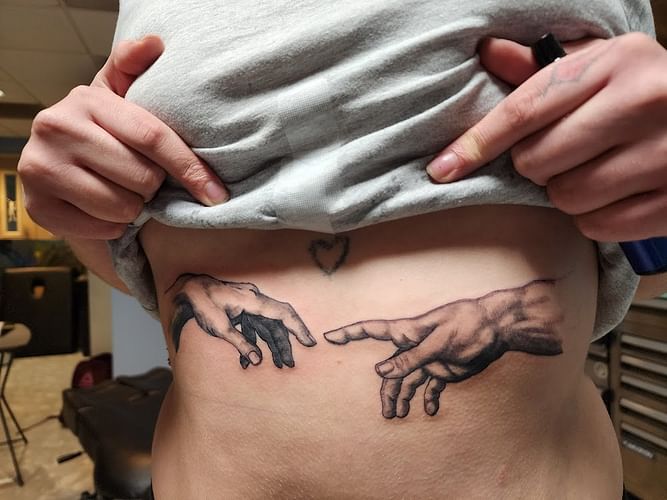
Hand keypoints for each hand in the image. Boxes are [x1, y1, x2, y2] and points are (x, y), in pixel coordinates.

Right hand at [17, 35, 228, 239]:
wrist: (56, 169)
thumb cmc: (102, 132)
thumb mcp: (116, 97)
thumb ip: (133, 68)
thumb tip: (156, 43)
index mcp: (85, 100)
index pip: (152, 137)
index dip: (189, 167)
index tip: (215, 192)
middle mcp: (56, 129)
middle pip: (142, 177)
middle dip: (152, 186)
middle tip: (143, 179)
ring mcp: (42, 168)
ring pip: (122, 207)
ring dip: (132, 208)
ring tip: (122, 191)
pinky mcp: (39, 207)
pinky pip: (103, 228)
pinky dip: (112, 226)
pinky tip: (102, 209)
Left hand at [170, 274, 316, 367]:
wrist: (185, 289)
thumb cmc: (201, 304)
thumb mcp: (219, 328)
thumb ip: (240, 344)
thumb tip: (257, 361)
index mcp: (253, 301)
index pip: (283, 313)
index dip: (298, 328)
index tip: (310, 343)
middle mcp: (254, 300)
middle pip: (276, 324)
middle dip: (284, 344)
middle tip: (289, 364)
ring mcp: (248, 304)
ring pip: (266, 326)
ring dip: (271, 345)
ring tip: (278, 365)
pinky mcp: (240, 309)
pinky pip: (253, 326)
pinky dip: (254, 342)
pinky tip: (249, 361)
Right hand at [324, 279, 562, 417]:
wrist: (497, 329)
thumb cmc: (467, 325)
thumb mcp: (440, 342)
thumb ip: (411, 358)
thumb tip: (379, 372)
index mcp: (409, 332)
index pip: (373, 331)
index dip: (350, 333)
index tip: (329, 336)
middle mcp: (413, 347)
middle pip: (391, 371)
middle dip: (387, 391)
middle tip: (388, 414)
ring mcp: (428, 359)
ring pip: (407, 382)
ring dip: (403, 398)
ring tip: (399, 416)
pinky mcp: (443, 370)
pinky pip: (430, 387)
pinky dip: (428, 399)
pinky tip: (429, 411)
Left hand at [426, 33, 666, 241]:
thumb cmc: (650, 90)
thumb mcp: (603, 65)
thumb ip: (541, 68)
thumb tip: (487, 52)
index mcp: (617, 63)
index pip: (525, 109)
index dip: (477, 143)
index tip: (442, 168)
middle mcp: (642, 103)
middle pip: (537, 161)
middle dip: (537, 164)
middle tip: (563, 152)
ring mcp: (664, 154)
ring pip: (565, 197)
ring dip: (566, 191)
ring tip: (593, 170)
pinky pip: (597, 225)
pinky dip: (594, 216)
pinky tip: (614, 192)